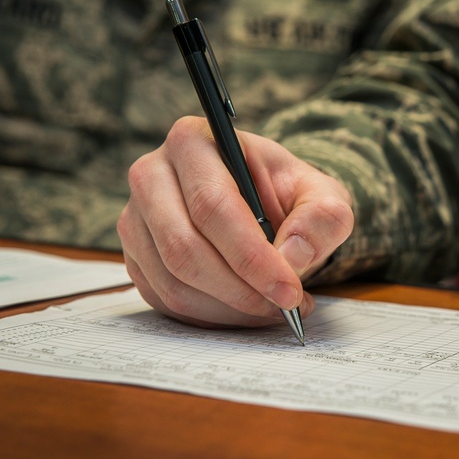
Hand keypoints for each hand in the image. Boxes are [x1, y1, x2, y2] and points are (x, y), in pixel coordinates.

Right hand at [117, 116, 353, 327]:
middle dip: (240, 289)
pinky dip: (212, 316)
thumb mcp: (323, 196)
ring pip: (172, 281)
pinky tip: (246, 311)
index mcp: (194, 141)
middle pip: (184, 247)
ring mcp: (135, 219)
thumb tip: (293, 255)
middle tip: (285, 306)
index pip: (213, 206)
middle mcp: (152, 175)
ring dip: (229, 308)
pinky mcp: (135, 257)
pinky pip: (165, 300)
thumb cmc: (287, 194)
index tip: (288, 290)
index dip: (251, 256)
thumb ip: (322, 218)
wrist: (263, 203)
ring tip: (273, 308)